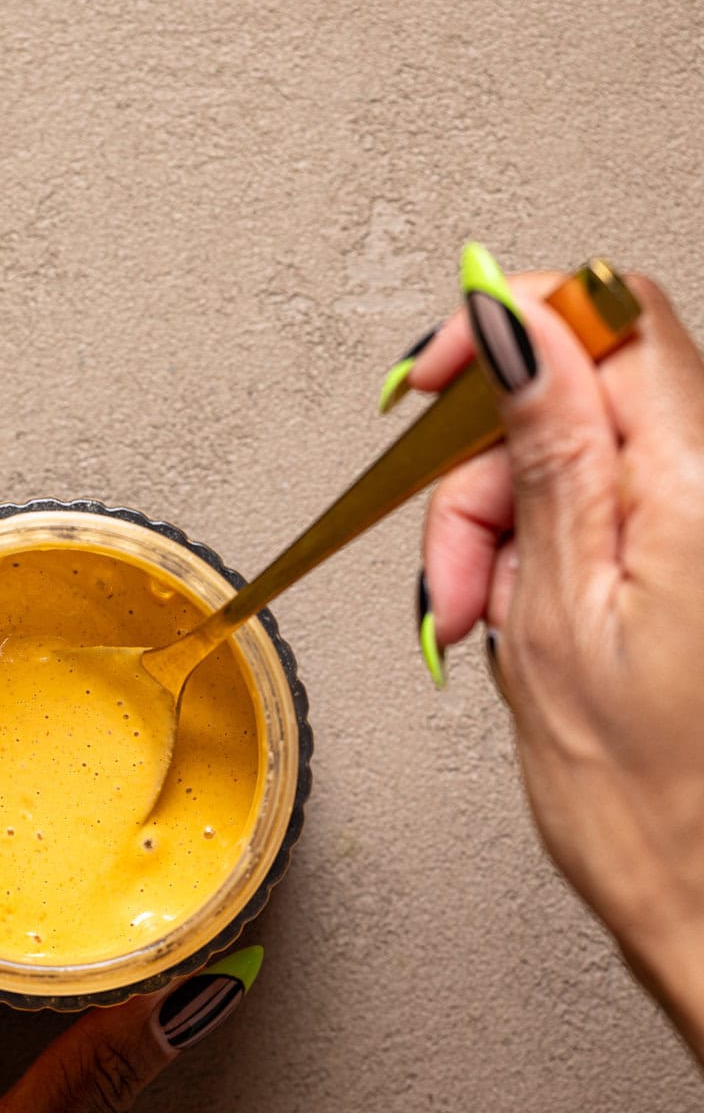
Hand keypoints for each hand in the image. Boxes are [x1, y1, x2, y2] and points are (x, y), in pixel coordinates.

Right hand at [406, 248, 703, 1059]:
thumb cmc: (645, 796)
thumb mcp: (558, 611)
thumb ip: (545, 450)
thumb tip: (516, 322)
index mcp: (700, 484)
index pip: (610, 316)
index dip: (510, 320)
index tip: (434, 378)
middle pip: (579, 391)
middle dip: (487, 468)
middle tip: (458, 571)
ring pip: (576, 453)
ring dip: (501, 525)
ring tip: (484, 621)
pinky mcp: (694, 556)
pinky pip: (599, 507)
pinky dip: (538, 551)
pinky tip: (520, 619)